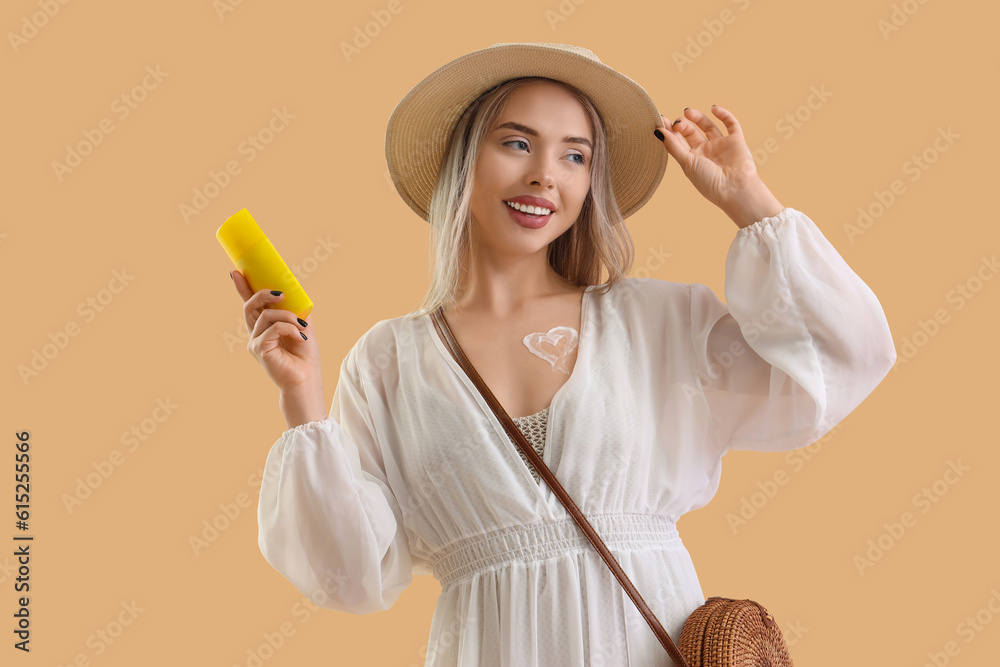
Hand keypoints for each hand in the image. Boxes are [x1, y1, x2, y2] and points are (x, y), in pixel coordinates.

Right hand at [231, 270, 322, 394]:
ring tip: (302, 328)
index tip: (237, 272)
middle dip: (263, 293)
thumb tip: (295, 291)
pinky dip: (290, 329)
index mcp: (264, 328)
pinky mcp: (259, 349)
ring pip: (266, 315)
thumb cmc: (304, 357)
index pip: (250, 305)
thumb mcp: (302, 327)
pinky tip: (300, 337)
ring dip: (288, 317)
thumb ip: (296, 310)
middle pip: (250, 306)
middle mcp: (256, 334)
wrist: (306, 379)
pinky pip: (273, 328)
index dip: (243, 288)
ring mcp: (255, 342)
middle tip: (281, 293)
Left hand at [655, 105, 782, 227]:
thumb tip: (657, 130)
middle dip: (682, 125)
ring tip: (688, 112)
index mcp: (692, 160)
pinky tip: (713, 108)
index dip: (670, 130)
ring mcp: (721, 145)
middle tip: (678, 123)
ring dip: (698, 118)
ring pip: (708, 126)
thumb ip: (673, 146)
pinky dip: (723, 114)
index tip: (661, 120)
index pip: (678, 141)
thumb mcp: (687, 164)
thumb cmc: (709, 181)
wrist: (735, 189)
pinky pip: (731, 124)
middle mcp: (705, 152)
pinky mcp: (736, 141)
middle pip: (691, 132)